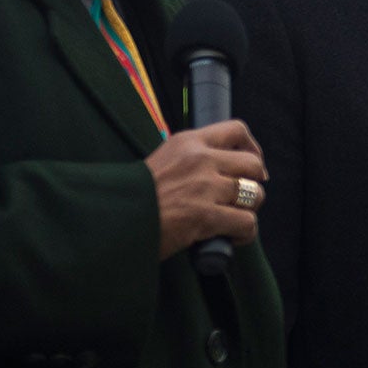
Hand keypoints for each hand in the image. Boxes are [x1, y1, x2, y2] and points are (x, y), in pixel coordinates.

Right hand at [147, 120, 265, 258]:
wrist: (113, 220)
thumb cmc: (137, 196)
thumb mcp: (163, 160)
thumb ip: (192, 159)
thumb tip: (222, 167)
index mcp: (188, 142)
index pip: (237, 130)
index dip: (252, 148)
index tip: (250, 165)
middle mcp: (200, 159)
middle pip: (254, 165)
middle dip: (255, 183)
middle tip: (243, 197)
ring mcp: (204, 187)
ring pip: (255, 194)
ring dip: (249, 210)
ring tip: (234, 218)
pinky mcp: (205, 216)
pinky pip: (247, 223)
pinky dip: (244, 233)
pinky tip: (230, 236)